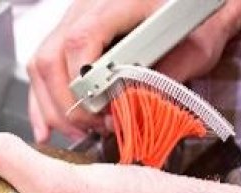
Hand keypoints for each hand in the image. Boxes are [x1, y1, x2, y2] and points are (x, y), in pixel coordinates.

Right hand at [27, 0, 240, 142]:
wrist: (196, 5)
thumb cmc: (199, 22)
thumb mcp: (196, 50)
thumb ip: (163, 78)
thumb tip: (127, 108)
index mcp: (120, 1)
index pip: (80, 42)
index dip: (83, 85)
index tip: (102, 112)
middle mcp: (88, 5)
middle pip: (51, 58)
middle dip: (66, 104)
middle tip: (91, 128)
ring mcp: (74, 18)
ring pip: (40, 65)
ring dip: (52, 107)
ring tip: (77, 131)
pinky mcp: (68, 34)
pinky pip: (41, 68)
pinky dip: (42, 101)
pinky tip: (46, 127)